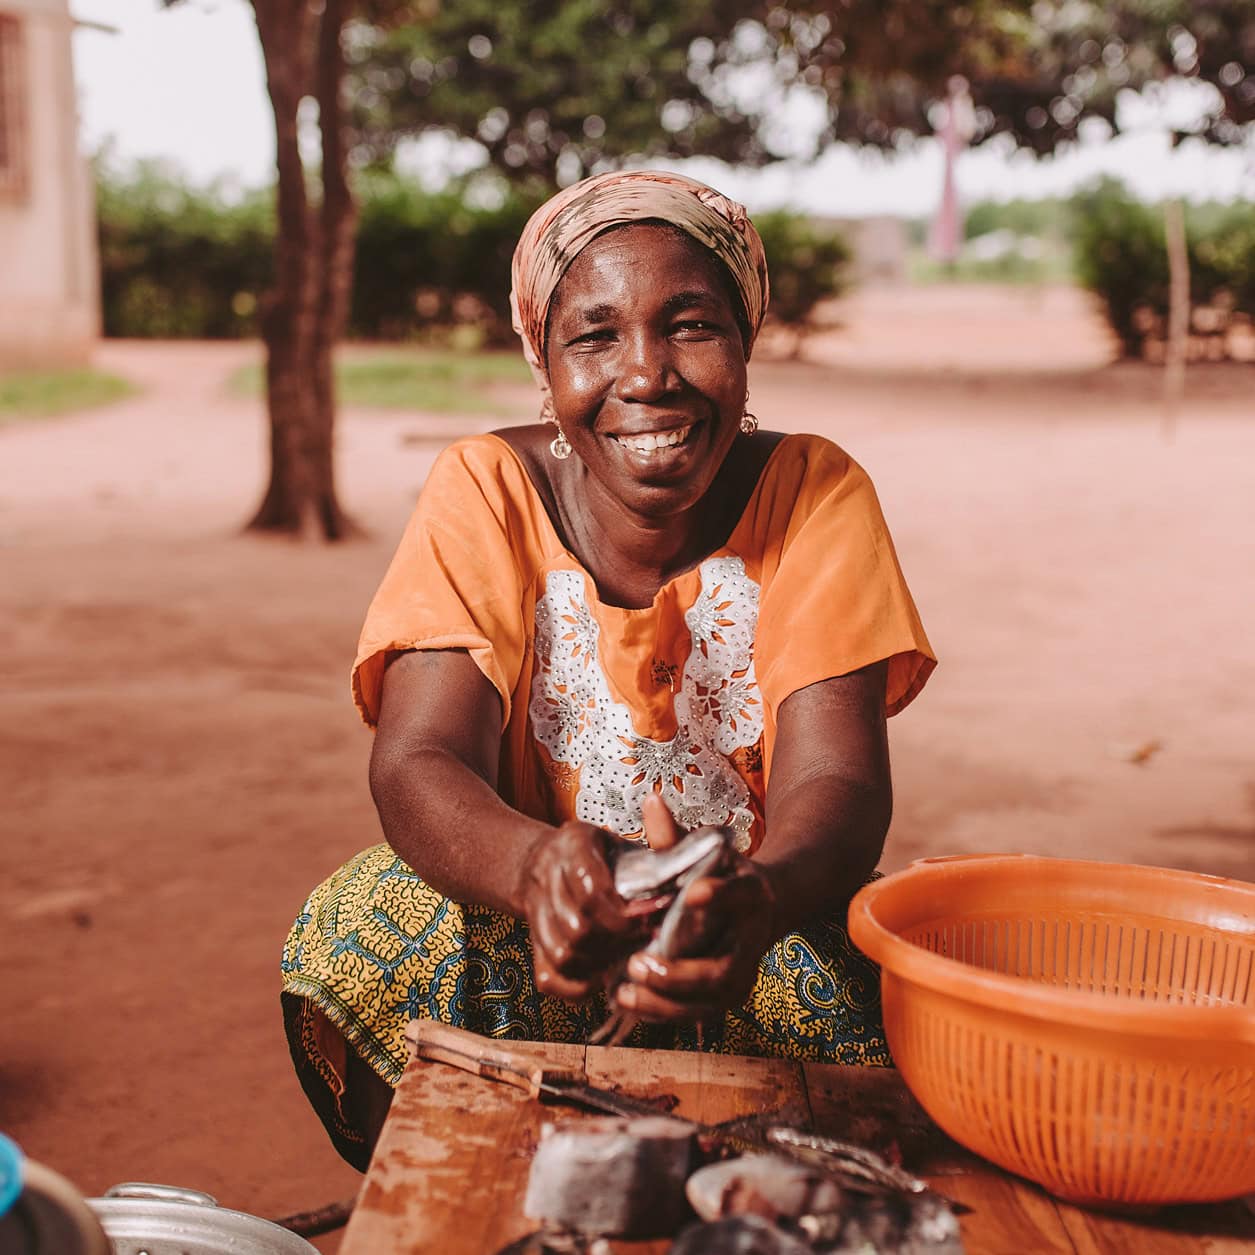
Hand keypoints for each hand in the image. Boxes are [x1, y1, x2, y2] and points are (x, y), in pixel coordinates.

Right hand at [519, 822, 645, 1000]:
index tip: (648, 922)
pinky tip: (600, 976)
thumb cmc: (597, 854)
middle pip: (577, 927)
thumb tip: (691, 886)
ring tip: (624, 956)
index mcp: (573, 845)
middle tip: (641, 941)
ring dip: (598, 963)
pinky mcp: (532, 942)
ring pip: (562, 954)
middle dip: (615, 941)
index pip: (591, 891)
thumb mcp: (623, 843)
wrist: (541, 859)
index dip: (622, 916)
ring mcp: (535, 911)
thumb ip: (652, 862)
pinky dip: (576, 987)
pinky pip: (548, 978)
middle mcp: (546, 875)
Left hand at [614, 853, 777, 1023]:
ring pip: (710, 1001)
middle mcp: (753, 939)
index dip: (720, 894)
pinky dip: (662, 1011)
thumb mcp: (703, 851)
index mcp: (751, 894)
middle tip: (637, 963)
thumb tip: (651, 802)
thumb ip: (674, 837)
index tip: (692, 892)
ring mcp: (743, 973)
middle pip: (723, 969)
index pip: (741, 894)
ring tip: (625, 990)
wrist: (757, 908)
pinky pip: (697, 1014)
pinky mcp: (726, 997)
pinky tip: (628, 1000)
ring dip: (665, 1002)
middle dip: (680, 974)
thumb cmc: (719, 875)